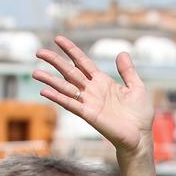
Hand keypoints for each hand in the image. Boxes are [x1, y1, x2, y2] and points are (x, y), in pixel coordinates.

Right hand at [33, 36, 153, 155]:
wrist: (140, 136)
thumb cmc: (140, 114)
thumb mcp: (136, 87)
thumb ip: (127, 71)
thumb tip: (121, 53)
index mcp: (102, 82)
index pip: (82, 62)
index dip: (71, 50)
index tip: (58, 39)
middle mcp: (92, 90)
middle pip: (69, 72)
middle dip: (54, 61)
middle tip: (38, 52)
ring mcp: (89, 102)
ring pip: (65, 87)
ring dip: (50, 80)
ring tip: (35, 73)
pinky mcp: (88, 115)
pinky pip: (70, 104)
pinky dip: (57, 98)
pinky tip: (44, 92)